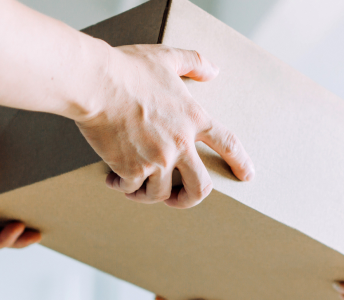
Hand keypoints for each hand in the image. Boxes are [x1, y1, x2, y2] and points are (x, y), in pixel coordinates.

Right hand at [76, 44, 254, 208]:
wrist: (96, 83)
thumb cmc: (127, 69)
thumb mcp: (166, 57)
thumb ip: (193, 62)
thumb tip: (214, 70)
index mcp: (194, 118)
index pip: (228, 144)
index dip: (240, 162)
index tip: (247, 176)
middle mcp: (180, 143)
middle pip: (202, 187)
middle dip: (191, 199)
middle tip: (179, 198)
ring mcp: (158, 159)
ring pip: (161, 194)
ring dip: (148, 193)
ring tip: (135, 185)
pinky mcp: (133, 169)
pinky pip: (132, 189)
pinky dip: (123, 187)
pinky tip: (114, 180)